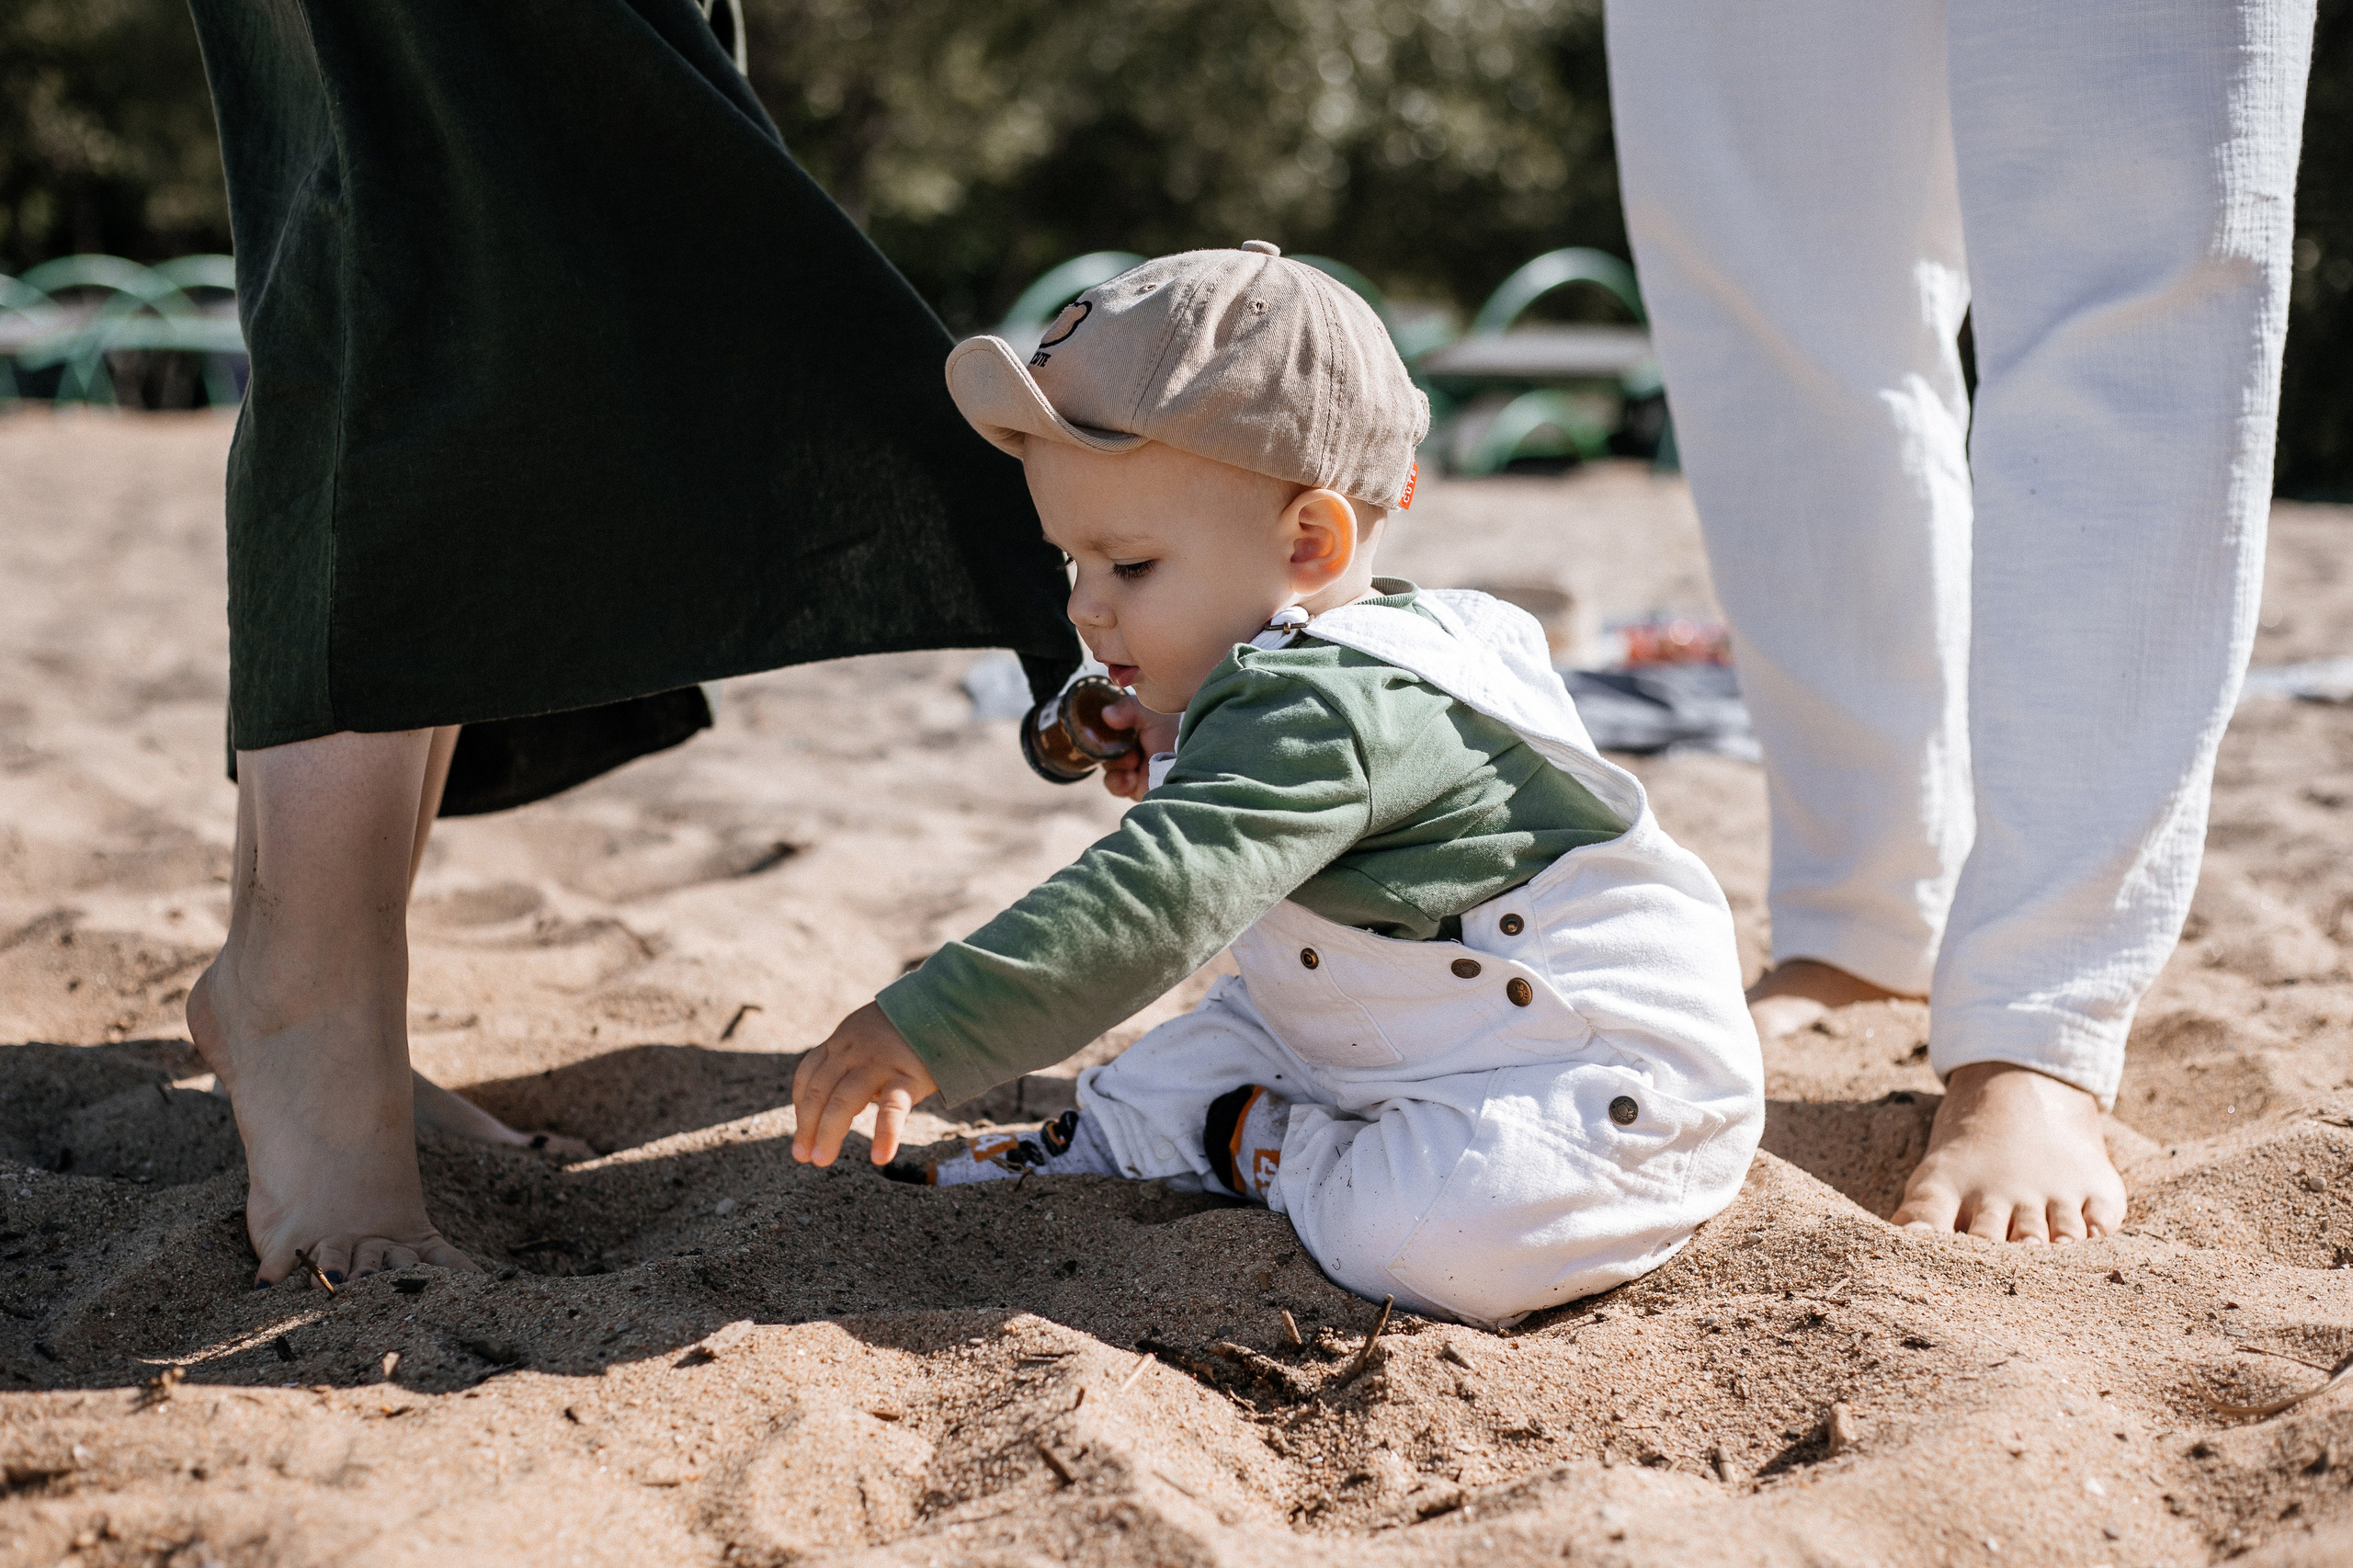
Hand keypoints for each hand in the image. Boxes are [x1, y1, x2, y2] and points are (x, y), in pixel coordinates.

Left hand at [791, 1002, 938, 1166]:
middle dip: (807, 1126)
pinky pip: (891, 1110)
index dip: (800, 1105)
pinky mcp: (907, 1076)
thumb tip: (843, 1099)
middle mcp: (854, 1050)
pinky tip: (880, 1158)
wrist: (948, 1005)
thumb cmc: (912, 1028)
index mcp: (843, 1040)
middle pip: (819, 1091)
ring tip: (821, 1160)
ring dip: (828, 1134)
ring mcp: (879, 1063)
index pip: (808, 1073)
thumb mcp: (872, 1034)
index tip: (801, 1129)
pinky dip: (885, 1135)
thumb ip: (855, 1059)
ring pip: (843, 1102)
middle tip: (802, 1156)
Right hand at [1098, 696, 1183, 802]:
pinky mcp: (1137, 788)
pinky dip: (1119, 783)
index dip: (1106, 730)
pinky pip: (1116, 787)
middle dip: (1113, 750)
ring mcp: (1134, 769)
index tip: (1110, 728)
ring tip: (1133, 763)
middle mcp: (1133, 747)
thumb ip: (1128, 709)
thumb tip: (1106, 714)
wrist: (1195, 759)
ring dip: (1116, 766)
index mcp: (1134, 727)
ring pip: (1108, 769)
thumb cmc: (1175, 730)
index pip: (1109, 727)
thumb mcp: (1152, 713)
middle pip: (1106, 749)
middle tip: (1130, 749)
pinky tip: (1131, 778)